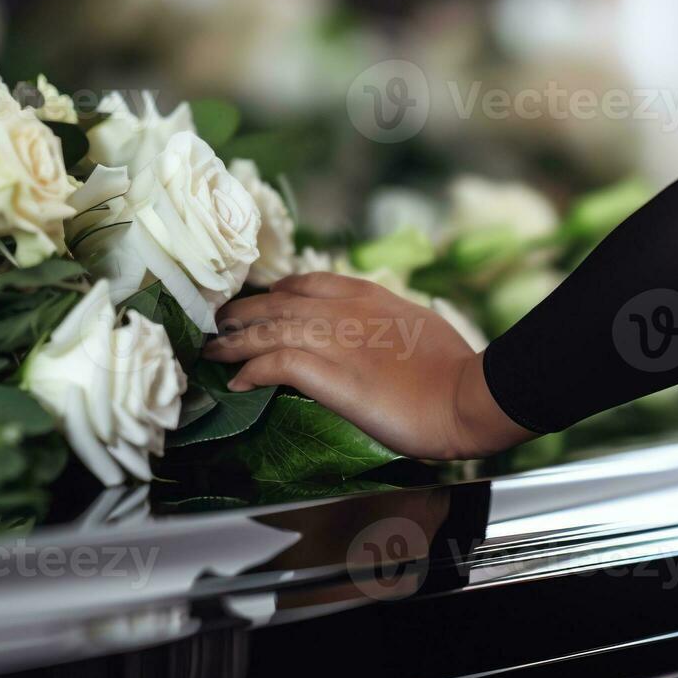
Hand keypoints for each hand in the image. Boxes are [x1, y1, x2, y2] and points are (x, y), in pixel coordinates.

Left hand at [205, 273, 533, 460]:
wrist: (466, 395)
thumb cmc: (455, 370)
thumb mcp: (421, 328)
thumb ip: (391, 324)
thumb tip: (383, 335)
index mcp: (368, 296)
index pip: (308, 282)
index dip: (277, 292)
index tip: (261, 302)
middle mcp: (344, 310)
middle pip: (277, 302)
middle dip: (242, 312)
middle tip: (217, 323)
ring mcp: (335, 340)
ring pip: (267, 329)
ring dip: (233, 341)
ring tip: (211, 351)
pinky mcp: (329, 374)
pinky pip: (276, 364)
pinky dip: (251, 371)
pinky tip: (237, 382)